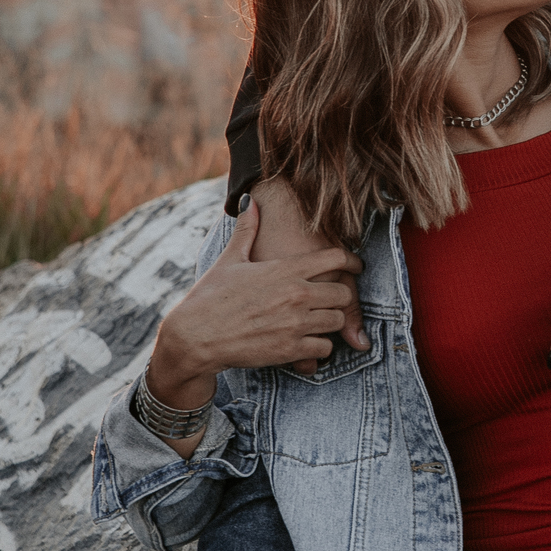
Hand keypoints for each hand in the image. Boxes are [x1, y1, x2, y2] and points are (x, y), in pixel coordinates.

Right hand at [147, 197, 366, 410]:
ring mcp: (295, 324)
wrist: (195, 336)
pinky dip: (320, 347)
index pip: (336, 258)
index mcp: (285, 269)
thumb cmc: (210, 296)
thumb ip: (247, 230)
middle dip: (342, 295)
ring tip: (321, 320)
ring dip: (332, 321)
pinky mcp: (290, 350)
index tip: (355, 266)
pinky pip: (324, 348)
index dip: (352, 261)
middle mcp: (296, 295)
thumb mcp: (230, 260)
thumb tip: (249, 200)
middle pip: (345, 293)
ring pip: (338, 321)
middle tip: (335, 298)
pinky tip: (308, 342)